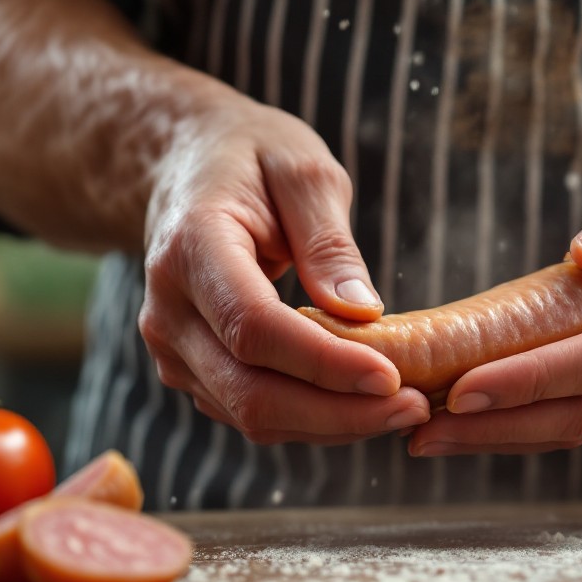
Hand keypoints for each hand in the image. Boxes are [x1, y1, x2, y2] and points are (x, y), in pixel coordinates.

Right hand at [138, 81, 429, 443]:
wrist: (183, 165)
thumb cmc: (250, 157)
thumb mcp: (302, 171)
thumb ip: (328, 242)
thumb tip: (364, 314)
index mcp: (191, 246)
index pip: (254, 327)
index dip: (324, 363)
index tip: (391, 379)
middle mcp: (168, 309)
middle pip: (249, 390)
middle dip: (337, 412)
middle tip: (414, 408)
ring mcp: (171, 348)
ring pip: (250, 415)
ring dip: (329, 424)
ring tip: (401, 410)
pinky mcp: (189, 370)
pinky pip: (249, 413)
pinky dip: (309, 419)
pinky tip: (360, 405)